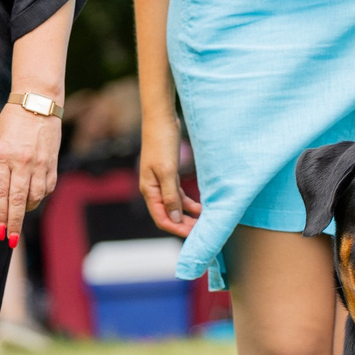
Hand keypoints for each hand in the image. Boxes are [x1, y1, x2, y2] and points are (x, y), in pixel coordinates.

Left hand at [0, 99, 61, 247]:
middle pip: (18, 201)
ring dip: (26, 210)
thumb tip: (2, 193)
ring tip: (19, 215)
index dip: (0, 215)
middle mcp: (21, 162)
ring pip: (35, 197)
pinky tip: (33, 199)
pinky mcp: (52, 163)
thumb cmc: (12, 121)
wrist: (37, 103)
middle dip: (13, 223)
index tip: (0, 231)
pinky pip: (47, 188)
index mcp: (2, 156)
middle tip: (10, 239)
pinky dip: (39, 197)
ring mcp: (39, 163)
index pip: (0, 193)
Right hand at [138, 108, 200, 237]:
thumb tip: (175, 219)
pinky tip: (201, 207)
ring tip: (204, 222)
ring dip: (188, 215)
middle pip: (168, 215)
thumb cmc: (162, 142)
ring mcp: (161, 182)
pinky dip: (189, 203)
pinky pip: (178, 195)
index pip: (162, 218)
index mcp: (149, 190)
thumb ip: (171, 196)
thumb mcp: (167, 171)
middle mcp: (154, 189)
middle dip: (184, 224)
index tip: (194, 236)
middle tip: (203, 231)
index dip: (177, 229)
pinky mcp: (169, 175)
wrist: (161, 119)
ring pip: (175, 206)